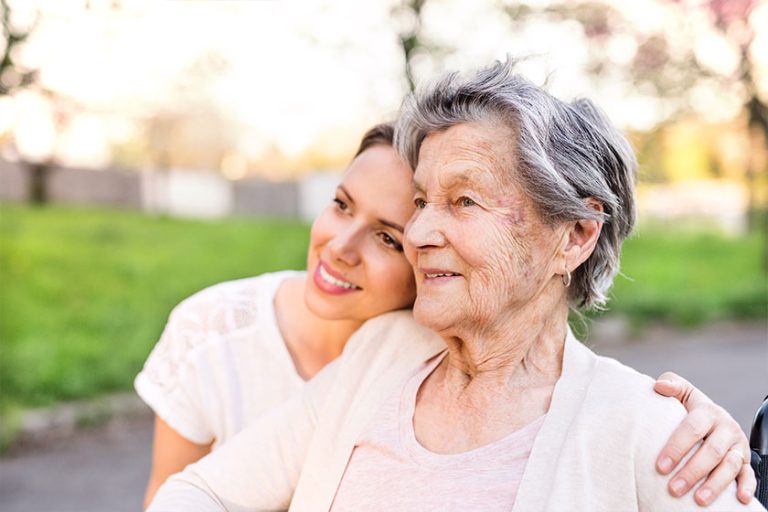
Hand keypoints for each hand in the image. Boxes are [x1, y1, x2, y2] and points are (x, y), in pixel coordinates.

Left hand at [654, 371, 754, 505]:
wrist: (714, 417)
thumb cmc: (689, 407)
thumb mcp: (682, 392)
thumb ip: (671, 385)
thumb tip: (659, 386)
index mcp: (708, 411)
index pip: (692, 429)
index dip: (676, 447)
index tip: (660, 466)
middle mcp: (726, 428)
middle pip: (712, 451)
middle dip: (692, 471)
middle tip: (674, 488)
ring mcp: (737, 445)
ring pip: (730, 466)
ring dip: (715, 485)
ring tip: (698, 500)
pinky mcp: (746, 461)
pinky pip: (749, 474)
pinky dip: (746, 487)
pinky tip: (740, 499)